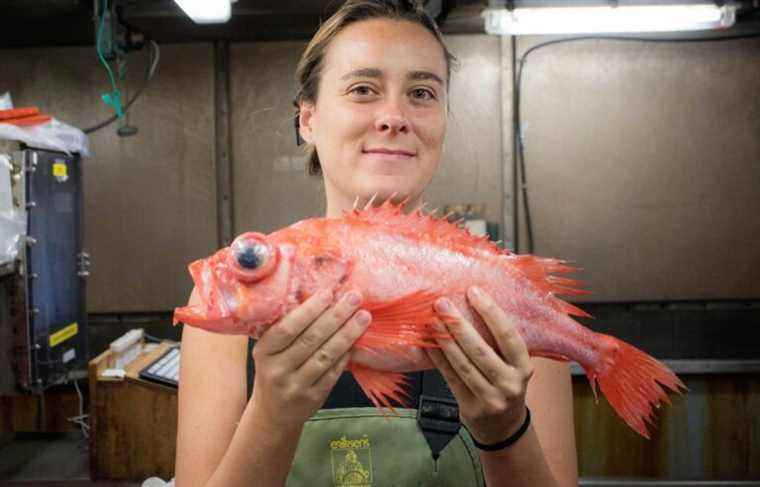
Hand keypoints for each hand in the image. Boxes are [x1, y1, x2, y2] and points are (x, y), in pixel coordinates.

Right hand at [250, 289, 370, 428]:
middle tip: (355, 298)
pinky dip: (346, 355)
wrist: (272, 413)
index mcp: (263, 352)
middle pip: (310, 339)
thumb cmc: (275, 370)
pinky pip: (333, 372)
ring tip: (363, 317)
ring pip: (325, 356)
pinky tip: (357, 341)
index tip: (328, 293)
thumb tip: (322, 298)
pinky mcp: (313, 398)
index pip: (287, 328)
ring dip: (347, 334)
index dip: (309, 310)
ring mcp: (295, 386)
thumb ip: (288, 329)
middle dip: (336, 316)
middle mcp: (277, 370)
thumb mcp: (270, 351)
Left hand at [426, 286, 533, 444]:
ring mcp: (491, 398)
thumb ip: (499, 343)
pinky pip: (451, 378)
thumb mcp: (513, 365)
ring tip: (431, 321)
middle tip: (442, 303)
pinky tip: (428, 345)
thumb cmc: (505, 385)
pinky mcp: (471, 408)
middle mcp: (510, 383)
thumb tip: (470, 304)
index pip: (508, 335)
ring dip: (444, 340)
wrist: (504, 427)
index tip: (473, 291)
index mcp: (524, 366)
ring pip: (464, 365)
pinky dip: (438, 359)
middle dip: (459, 325)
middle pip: (481, 350)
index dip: (491, 312)